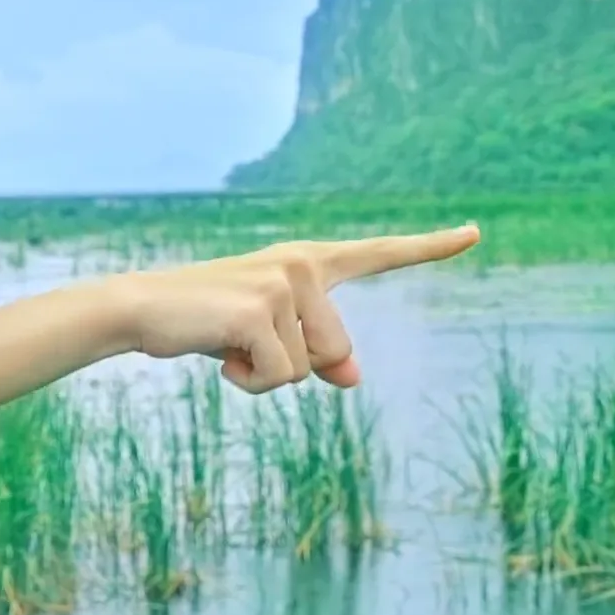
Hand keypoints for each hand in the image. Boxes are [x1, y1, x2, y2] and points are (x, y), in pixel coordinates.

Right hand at [112, 225, 480, 392]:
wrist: (140, 309)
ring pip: (307, 368)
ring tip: (224, 344)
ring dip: (264, 374)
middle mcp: (301, 264)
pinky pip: (281, 376)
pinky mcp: (260, 310)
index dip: (429, 248)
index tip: (474, 234)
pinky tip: (218, 353)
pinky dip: (248, 381)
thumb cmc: (202, 322)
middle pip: (336, 350)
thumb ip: (313, 354)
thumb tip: (353, 379)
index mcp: (306, 262)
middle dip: (291, 364)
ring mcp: (282, 284)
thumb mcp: (264, 338)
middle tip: (238, 340)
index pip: (378, 254)